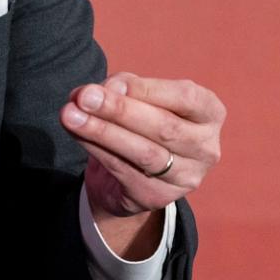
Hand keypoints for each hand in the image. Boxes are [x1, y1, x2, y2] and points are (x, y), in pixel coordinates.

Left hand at [59, 73, 224, 253]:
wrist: (134, 171)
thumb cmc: (142, 119)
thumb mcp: (139, 96)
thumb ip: (126, 87)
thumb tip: (110, 89)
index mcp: (209, 113)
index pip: (185, 97)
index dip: (147, 90)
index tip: (110, 84)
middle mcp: (206, 148)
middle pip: (164, 127)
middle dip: (119, 110)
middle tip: (84, 97)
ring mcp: (186, 176)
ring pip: (144, 152)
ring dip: (103, 132)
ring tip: (70, 115)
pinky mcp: (158, 196)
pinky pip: (124, 170)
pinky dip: (97, 149)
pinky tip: (77, 133)